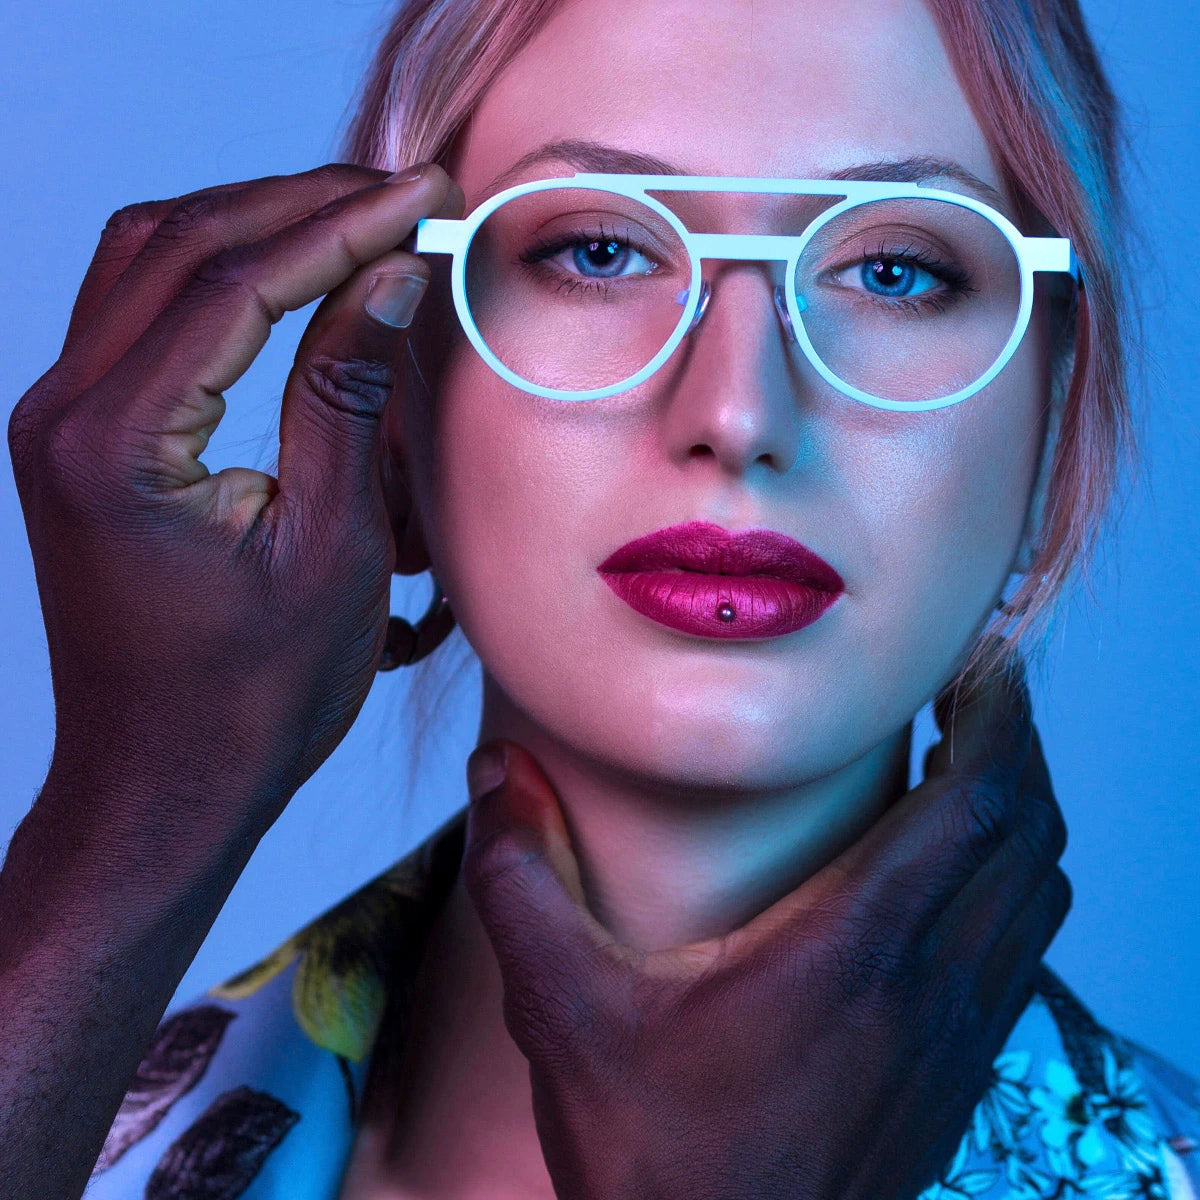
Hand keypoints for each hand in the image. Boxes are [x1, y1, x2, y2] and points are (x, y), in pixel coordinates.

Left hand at [8, 162, 463, 830]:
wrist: (165, 780)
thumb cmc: (250, 697)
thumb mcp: (330, 547)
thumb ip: (348, 396)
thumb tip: (388, 277)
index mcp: (118, 444)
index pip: (236, 280)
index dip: (341, 223)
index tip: (422, 196)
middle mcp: (62, 413)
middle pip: (178, 242)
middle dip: (300, 203)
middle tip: (402, 196)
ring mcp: (58, 420)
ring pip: (145, 258)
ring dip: (252, 223)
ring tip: (355, 221)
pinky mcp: (79, 437)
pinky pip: (137, 310)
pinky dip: (216, 274)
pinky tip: (286, 277)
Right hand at [460, 662, 1069, 1199]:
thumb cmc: (655, 1163)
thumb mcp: (565, 1011)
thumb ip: (523, 879)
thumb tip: (496, 771)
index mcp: (855, 950)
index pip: (978, 801)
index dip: (997, 712)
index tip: (974, 656)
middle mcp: (930, 987)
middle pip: (1029, 829)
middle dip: (1015, 740)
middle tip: (971, 685)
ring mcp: (957, 1040)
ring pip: (1037, 890)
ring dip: (1020, 811)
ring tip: (967, 759)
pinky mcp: (957, 1078)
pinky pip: (1022, 948)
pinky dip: (1011, 881)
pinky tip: (948, 875)